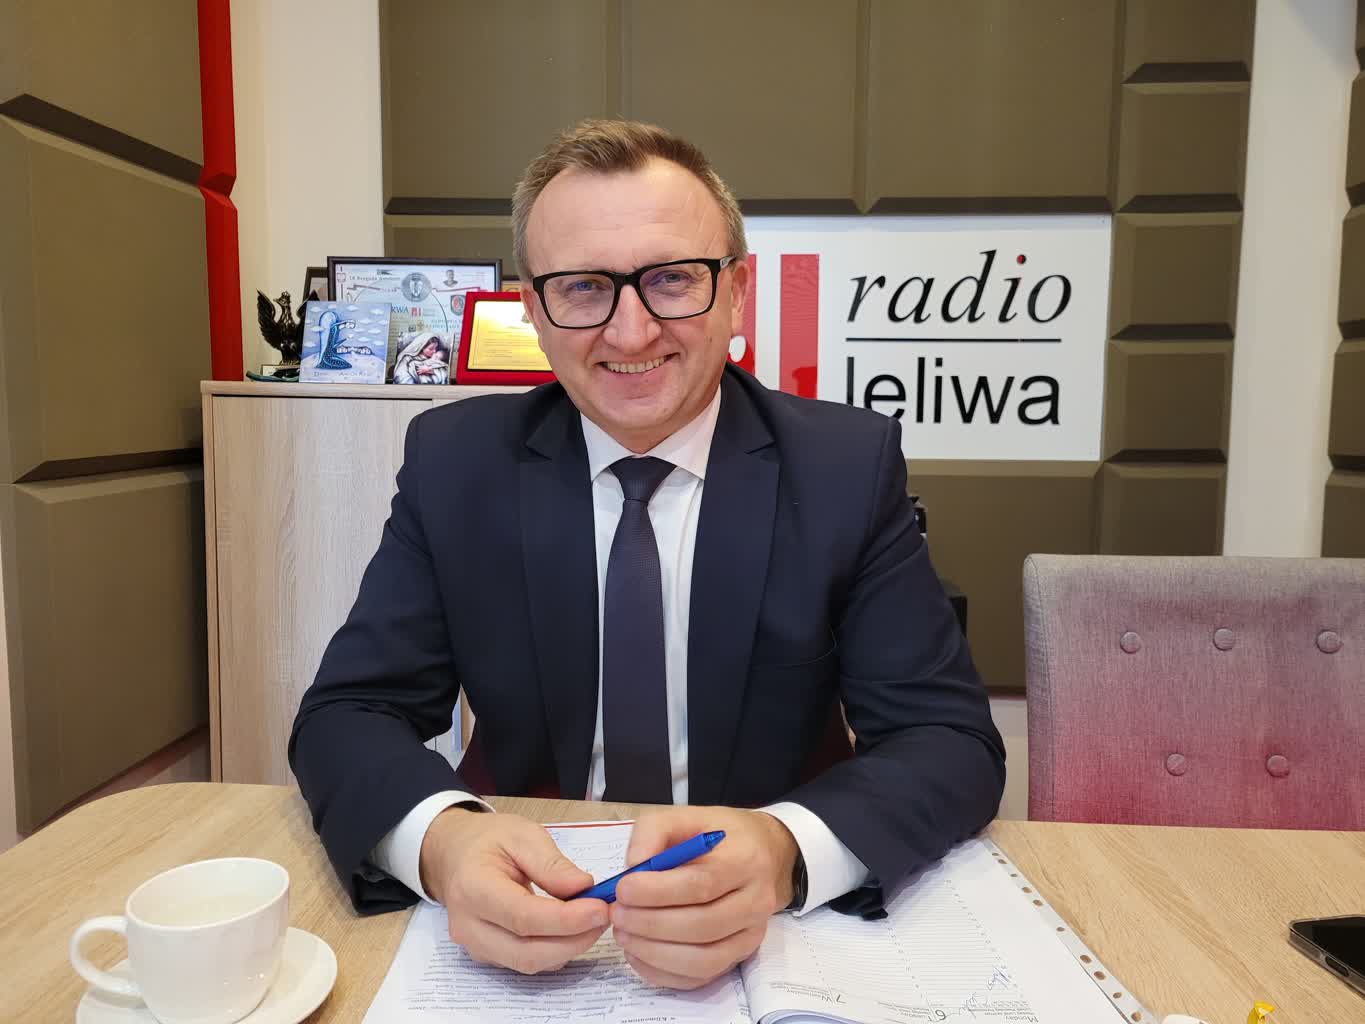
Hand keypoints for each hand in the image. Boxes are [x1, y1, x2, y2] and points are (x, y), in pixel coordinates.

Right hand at [419, 808, 609, 973]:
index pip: (523, 917)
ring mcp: (475, 946)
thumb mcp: (522, 834)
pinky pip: (525, 962)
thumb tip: (584, 887)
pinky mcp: (487, 955)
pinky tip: (574, 929)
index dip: (566, 919)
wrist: (455, 855)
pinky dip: (555, 950)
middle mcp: (468, 926)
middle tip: (604, 918)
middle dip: (573, 941)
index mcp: (472, 888)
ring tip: (594, 921)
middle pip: (526, 952)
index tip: (601, 908)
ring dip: (568, 948)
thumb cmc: (488, 841)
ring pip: (527, 963)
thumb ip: (552, 863)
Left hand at [611, 805, 798, 989]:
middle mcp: (755, 902)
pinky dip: (662, 972)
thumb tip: (633, 866)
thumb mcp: (686, 816)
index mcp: (744, 861)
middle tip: (617, 914)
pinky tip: (638, 952)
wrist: (762, 855)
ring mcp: (750, 935)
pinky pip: (699, 977)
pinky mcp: (738, 957)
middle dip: (650, 924)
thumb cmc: (718, 837)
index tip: (623, 888)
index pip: (702, 884)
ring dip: (654, 952)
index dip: (658, 892)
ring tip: (624, 933)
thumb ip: (653, 832)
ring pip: (702, 960)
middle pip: (702, 925)